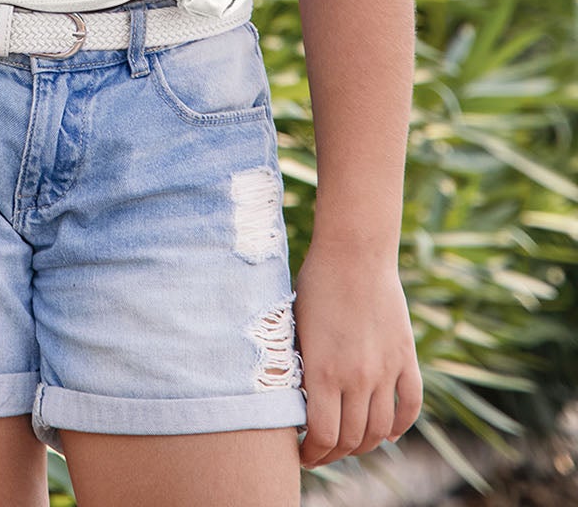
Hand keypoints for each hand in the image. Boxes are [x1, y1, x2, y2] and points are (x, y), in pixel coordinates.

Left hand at [292, 237, 423, 467]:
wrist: (354, 251)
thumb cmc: (314, 283)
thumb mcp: (296, 328)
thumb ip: (300, 370)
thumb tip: (296, 406)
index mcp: (322, 371)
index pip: (322, 437)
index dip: (311, 454)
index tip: (302, 454)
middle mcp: (356, 378)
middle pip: (351, 439)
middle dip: (334, 453)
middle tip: (322, 451)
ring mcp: (385, 370)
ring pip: (380, 430)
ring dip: (365, 445)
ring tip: (350, 444)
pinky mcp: (405, 357)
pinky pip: (410, 406)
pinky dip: (401, 426)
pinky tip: (389, 433)